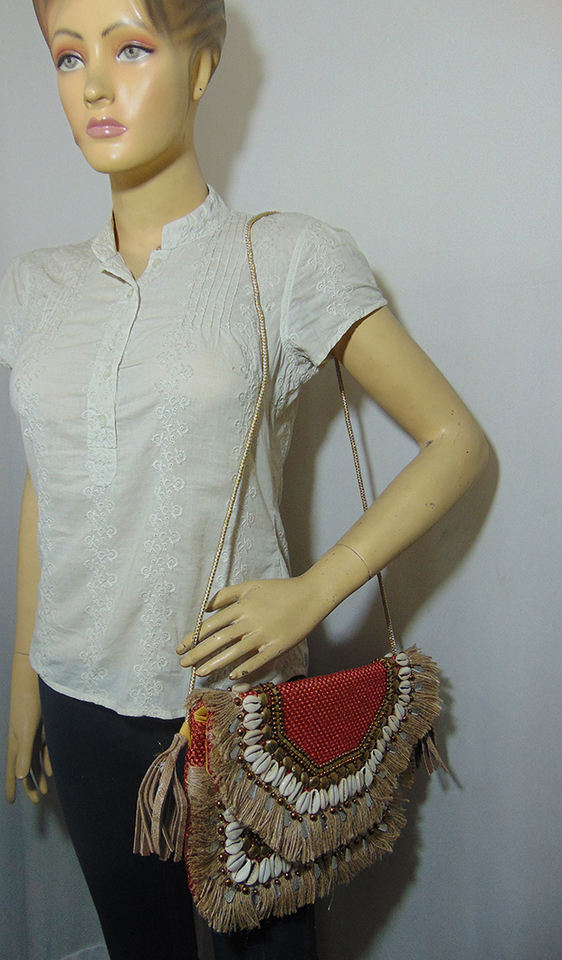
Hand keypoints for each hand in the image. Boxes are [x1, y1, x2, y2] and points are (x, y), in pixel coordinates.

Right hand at [5, 653, 51, 804]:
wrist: (34, 682)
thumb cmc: (27, 705)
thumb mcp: (25, 731)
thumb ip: (24, 754)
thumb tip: (22, 777)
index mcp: (16, 745)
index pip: (13, 772)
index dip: (12, 787)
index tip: (10, 802)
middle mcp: (23, 742)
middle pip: (26, 770)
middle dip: (31, 786)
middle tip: (36, 801)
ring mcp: (34, 735)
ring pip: (36, 761)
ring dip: (41, 776)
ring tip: (46, 791)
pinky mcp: (44, 728)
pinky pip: (45, 749)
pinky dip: (48, 761)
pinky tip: (53, 770)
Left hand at [176, 577, 325, 680]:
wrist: (310, 595)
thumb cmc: (279, 590)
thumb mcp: (250, 586)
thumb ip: (226, 594)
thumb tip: (206, 607)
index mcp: (242, 606)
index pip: (211, 624)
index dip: (193, 637)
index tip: (181, 647)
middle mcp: (250, 621)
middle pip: (218, 640)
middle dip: (198, 653)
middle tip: (183, 663)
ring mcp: (264, 635)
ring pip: (234, 653)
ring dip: (215, 664)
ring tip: (200, 672)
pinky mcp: (277, 646)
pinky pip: (257, 661)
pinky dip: (244, 669)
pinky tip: (231, 676)